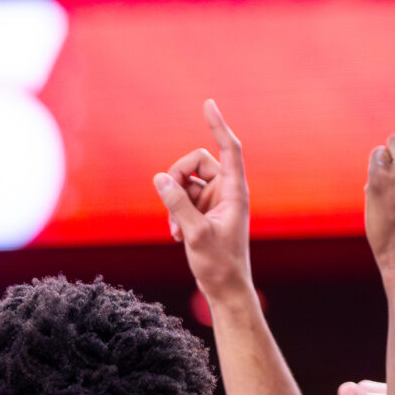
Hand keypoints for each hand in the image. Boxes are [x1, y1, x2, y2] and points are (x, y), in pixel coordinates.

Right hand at [155, 99, 251, 300]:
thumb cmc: (219, 265)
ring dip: (174, 200)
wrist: (225, 290)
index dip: (218, 125)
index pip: (228, 149)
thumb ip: (177, 204)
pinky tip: (176, 234)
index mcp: (234, 192)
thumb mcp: (194, 234)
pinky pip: (183, 197)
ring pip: (186, 181)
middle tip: (169, 200)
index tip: (208, 104)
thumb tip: (160, 178)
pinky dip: (175, 212)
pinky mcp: (205, 212)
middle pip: (197, 162)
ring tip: (175, 229)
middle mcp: (226, 192)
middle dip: (178, 176)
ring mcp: (215, 201)